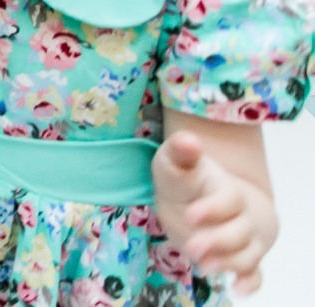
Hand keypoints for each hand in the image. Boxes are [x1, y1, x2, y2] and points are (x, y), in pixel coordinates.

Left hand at [154, 131, 270, 293]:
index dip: (213, 208)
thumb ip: (180, 153)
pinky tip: (240, 289)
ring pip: (247, 254)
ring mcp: (243, 239)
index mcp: (226, 191)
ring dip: (230, 263)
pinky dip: (251, 282)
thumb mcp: (176, 162)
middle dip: (218, 241)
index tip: (191, 213)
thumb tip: (188, 140)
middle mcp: (241, 217)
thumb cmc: (186, 178)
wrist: (203, 196)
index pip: (229, 200)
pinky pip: (254, 273)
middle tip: (194, 247)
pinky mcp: (241, 257)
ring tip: (205, 266)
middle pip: (239, 232)